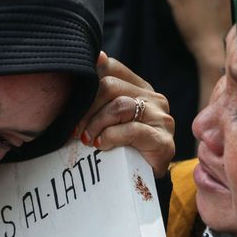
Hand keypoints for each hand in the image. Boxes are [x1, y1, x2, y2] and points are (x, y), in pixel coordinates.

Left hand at [77, 53, 174, 176]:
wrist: (142, 180)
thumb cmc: (120, 148)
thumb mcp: (105, 119)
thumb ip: (99, 95)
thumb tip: (96, 56)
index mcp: (140, 89)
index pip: (111, 68)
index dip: (88, 81)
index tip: (73, 103)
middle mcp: (154, 99)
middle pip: (111, 86)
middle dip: (87, 108)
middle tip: (74, 129)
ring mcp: (161, 119)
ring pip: (120, 106)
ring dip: (96, 123)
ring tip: (88, 139)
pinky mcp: (163, 141)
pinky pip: (132, 130)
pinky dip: (111, 137)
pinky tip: (102, 145)